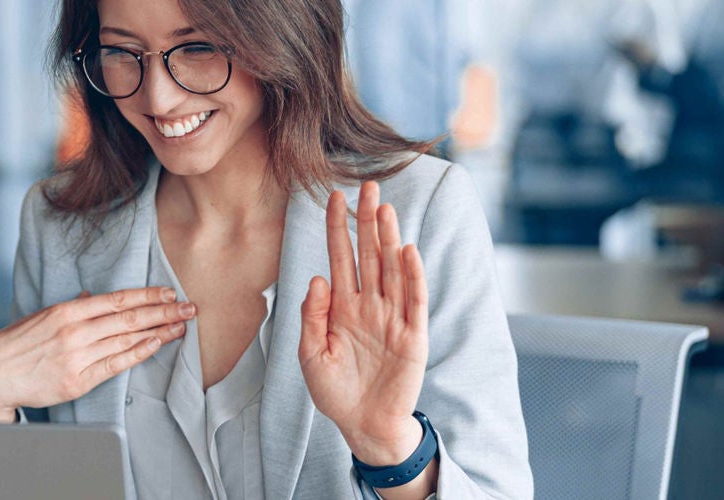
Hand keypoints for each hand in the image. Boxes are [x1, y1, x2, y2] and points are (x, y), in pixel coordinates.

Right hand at [0, 287, 194, 422]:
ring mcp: (77, 356)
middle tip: (190, 307)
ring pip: (127, 340)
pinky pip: (115, 364)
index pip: (117, 299)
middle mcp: (75, 331)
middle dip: (163, 311)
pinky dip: (139, 353)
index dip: (147, 295)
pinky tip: (157, 344)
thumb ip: (70, 308)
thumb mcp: (40, 317)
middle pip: (129, 318)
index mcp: (66, 310)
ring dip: (159, 331)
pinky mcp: (77, 381)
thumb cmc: (15, 346)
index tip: (170, 291)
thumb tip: (89, 296)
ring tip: (182, 326)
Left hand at [299, 181, 429, 465]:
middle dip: (368, 220)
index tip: (334, 196)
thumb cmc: (335, 392)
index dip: (338, 227)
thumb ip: (312, 317)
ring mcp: (392, 318)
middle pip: (369, 254)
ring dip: (389, 239)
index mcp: (342, 307)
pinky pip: (413, 301)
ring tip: (385, 208)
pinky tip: (407, 251)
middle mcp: (369, 305)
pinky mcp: (412, 336)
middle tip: (368, 186)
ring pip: (392, 270)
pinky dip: (412, 276)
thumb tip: (317, 277)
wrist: (364, 425)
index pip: (340, 256)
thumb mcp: (311, 355)